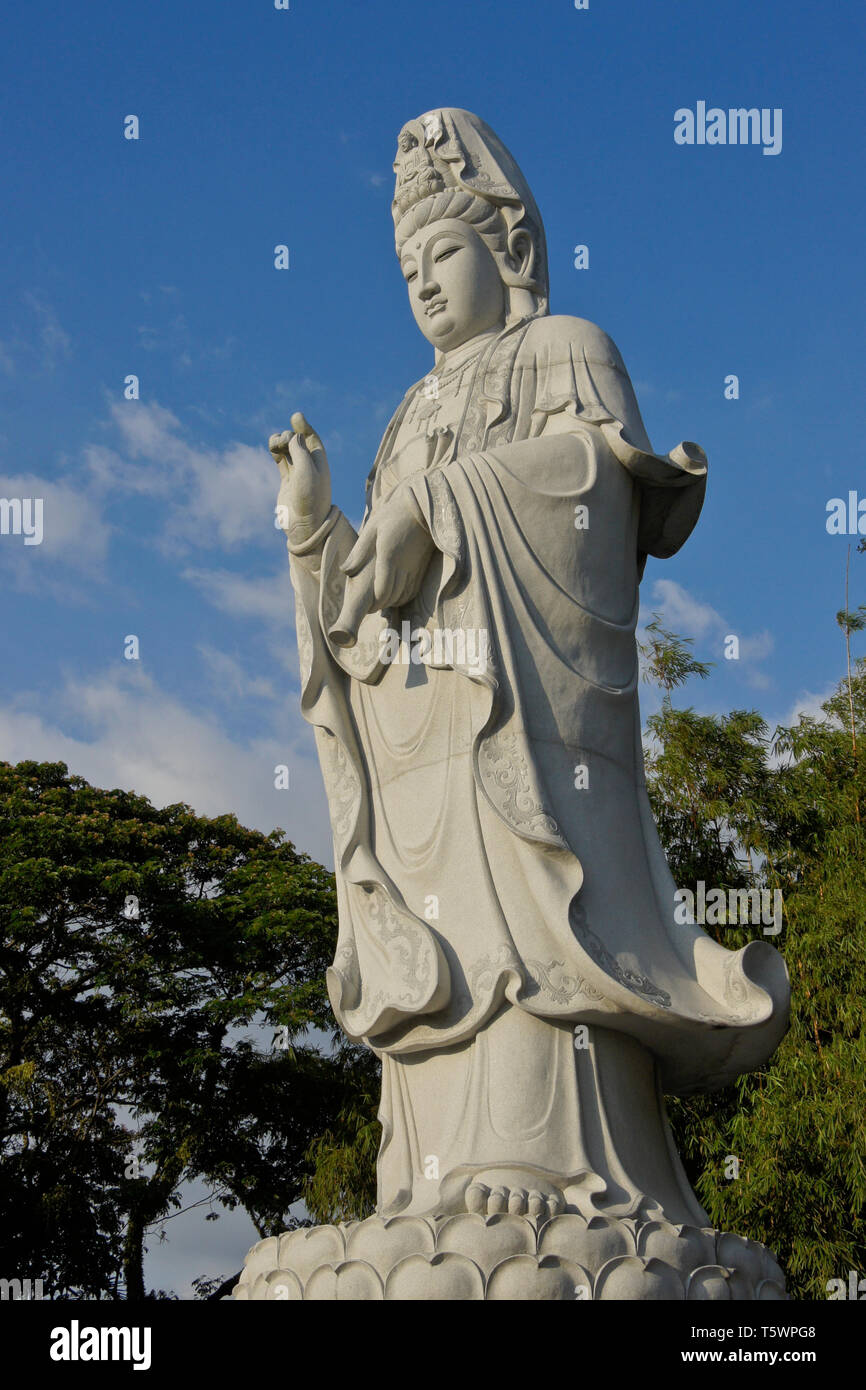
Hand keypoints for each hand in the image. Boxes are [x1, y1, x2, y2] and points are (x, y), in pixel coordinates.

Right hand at [269, 412, 331, 547]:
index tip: (295, 417)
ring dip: (279, 442)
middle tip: (283, 442)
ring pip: (286, 449)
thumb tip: (292, 436)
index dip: (304, 426)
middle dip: (287, 436)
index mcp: (319, 461)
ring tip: (274, 446)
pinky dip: (276, 452)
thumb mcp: (306, 470)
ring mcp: (297, 472)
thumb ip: (299, 450)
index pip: (312, 438)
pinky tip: (273, 449)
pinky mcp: (286, 480)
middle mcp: (309, 465)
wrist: (304, 524)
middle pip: (297, 441)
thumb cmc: (310, 497)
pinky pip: (280, 459)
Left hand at [342, 480, 434, 610]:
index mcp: (388, 555)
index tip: (367, 604)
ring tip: (381, 601)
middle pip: (392, 596)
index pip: (382, 590)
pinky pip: (413, 590)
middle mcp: (404, 565)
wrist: (423, 507)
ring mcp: (415, 567)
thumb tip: (345, 571)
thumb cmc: (393, 515)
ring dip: (392, 602)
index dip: (375, 601)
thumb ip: (359, 551)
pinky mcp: (423, 567)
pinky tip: (396, 595)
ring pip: (404, 595)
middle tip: (371, 606)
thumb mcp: (372, 528)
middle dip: (381, 605)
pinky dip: (403, 597)